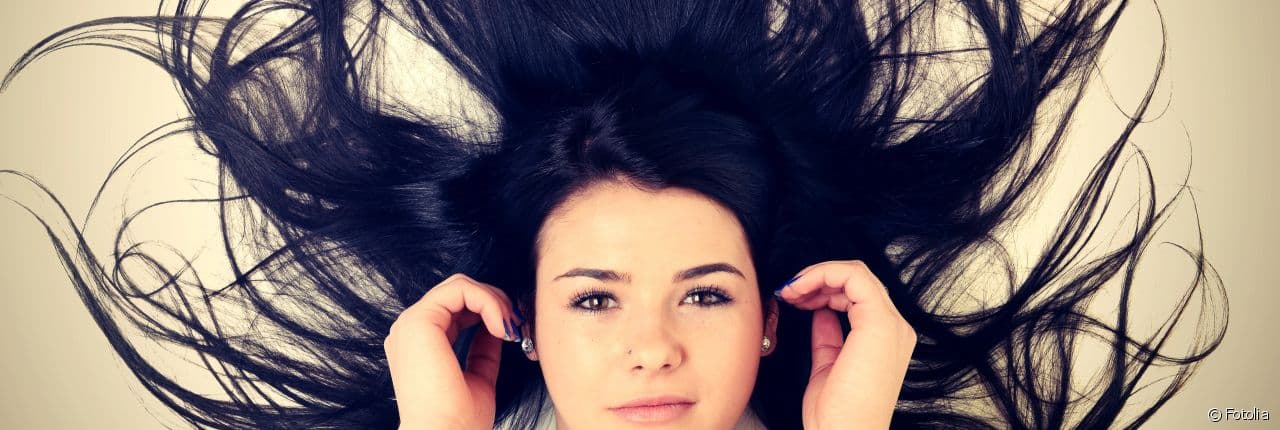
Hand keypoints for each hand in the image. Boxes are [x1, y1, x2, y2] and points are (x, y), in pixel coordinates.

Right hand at [384, 273, 522, 428]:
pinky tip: (500, 326)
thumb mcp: (479, 377)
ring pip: (461, 286)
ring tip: (510, 328)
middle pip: (459, 292)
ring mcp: (411, 324)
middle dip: (495, 302)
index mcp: (419, 345)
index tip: (514, 333)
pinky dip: (488, 301)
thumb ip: (483, 349)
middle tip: (516, 327)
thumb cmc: (459, 420)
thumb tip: (496, 328)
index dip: (491, 312)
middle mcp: (410, 331)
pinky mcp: (419, 321)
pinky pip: (460, 289)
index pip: (457, 308)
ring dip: (494, 301)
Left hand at [775, 260, 916, 429]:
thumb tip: (820, 313)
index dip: (823, 289)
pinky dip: (823, 274)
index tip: (793, 298)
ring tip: (790, 291)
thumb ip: (828, 336)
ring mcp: (891, 325)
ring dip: (817, 275)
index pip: (858, 293)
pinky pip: (853, 277)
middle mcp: (895, 328)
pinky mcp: (880, 324)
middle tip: (787, 292)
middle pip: (857, 280)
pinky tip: (799, 290)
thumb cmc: (835, 414)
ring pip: (856, 273)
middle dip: (818, 279)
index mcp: (886, 339)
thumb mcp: (827, 364)